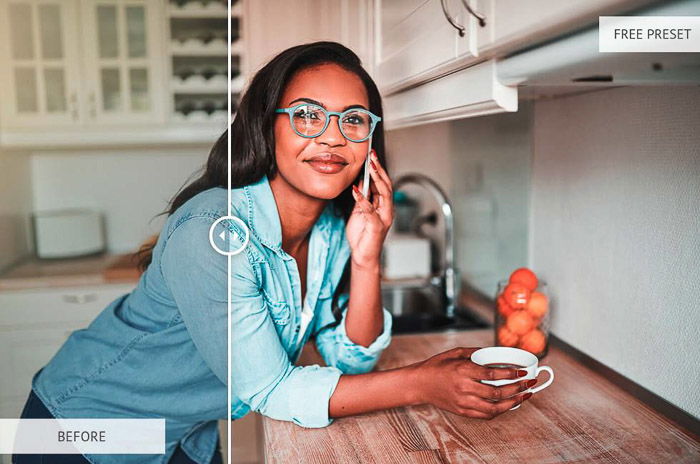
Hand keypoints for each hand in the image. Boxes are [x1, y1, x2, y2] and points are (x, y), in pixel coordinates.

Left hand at [346, 151, 393, 268]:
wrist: (362, 255)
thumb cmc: (362, 235)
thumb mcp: (359, 212)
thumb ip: (362, 198)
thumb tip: (359, 182)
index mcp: (382, 205)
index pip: (383, 183)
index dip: (378, 169)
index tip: (372, 156)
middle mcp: (386, 210)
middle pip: (386, 185)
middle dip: (379, 169)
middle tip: (373, 156)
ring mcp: (384, 217)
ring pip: (384, 194)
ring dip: (377, 179)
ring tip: (370, 168)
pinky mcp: (377, 226)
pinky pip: (370, 209)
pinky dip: (363, 199)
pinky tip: (356, 190)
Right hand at [412, 347, 534, 418]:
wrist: (420, 383)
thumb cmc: (436, 366)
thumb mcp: (454, 353)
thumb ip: (474, 353)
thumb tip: (492, 353)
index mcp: (463, 370)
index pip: (493, 375)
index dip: (511, 375)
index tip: (522, 372)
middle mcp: (464, 388)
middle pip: (497, 392)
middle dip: (518, 388)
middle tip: (529, 383)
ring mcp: (463, 402)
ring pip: (494, 408)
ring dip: (513, 403)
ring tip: (524, 396)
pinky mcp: (462, 411)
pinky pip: (485, 415)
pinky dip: (499, 411)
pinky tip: (508, 405)